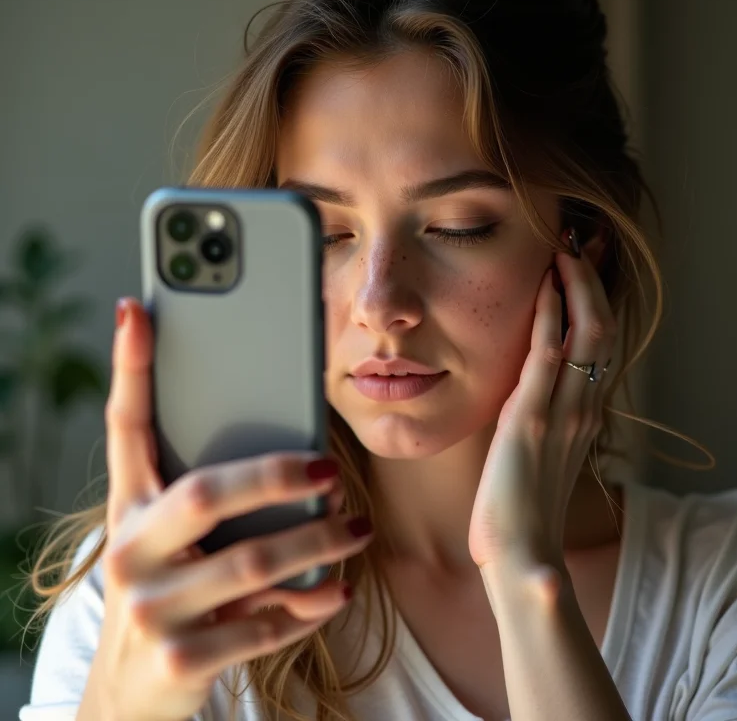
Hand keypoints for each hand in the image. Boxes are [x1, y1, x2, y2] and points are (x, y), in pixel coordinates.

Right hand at [95, 298, 372, 720]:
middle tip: (328, 467)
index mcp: (129, 509)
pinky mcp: (179, 661)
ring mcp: (150, 609)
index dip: (130, 369)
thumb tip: (300, 460)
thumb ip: (214, 500)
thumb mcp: (173, 542)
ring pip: (252, 562)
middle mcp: (128, 552)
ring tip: (356, 528)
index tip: (139, 310)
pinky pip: (263, 624)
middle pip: (207, 494)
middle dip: (277, 476)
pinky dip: (308, 604)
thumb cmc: (169, 591)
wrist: (131, 696)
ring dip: (317, 541)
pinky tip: (337, 588)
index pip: (125, 428)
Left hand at [468, 229, 615, 570]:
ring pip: (586, 333)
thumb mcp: (539, 455)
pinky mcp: (531, 419)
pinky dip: (549, 315)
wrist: (518, 555)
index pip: (599, 344)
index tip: (581, 265)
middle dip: (592, 281)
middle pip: (601, 328)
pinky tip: (543, 285)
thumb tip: (531, 389)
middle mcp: (581, 407)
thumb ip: (541, 418)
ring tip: (565, 248)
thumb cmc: (520, 509)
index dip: (595, 301)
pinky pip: (547, 354)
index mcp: (582, 415)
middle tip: (577, 241)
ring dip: (577, 286)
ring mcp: (561, 412)